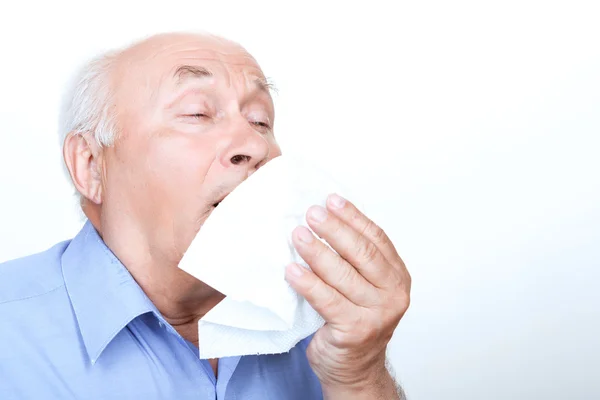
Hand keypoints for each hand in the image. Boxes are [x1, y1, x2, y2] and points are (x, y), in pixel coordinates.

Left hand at [285, 194, 410, 396]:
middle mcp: (393, 294)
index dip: (353, 217)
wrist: (355, 368)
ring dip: (316, 251)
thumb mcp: (364, 288)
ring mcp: (376, 313)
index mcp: (397, 277)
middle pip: (362, 253)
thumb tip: (323, 222)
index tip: (332, 200)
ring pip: (343, 274)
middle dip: (334, 229)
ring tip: (297, 235)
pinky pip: (326, 299)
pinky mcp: (355, 330)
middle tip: (311, 213)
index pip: (376, 239)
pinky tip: (291, 270)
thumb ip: (353, 261)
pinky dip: (307, 283)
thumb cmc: (355, 322)